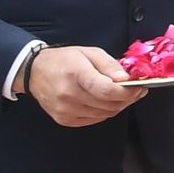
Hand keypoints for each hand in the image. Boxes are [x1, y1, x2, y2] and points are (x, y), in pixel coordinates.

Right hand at [28, 45, 143, 125]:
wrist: (34, 72)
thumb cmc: (64, 60)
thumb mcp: (90, 53)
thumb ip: (110, 66)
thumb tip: (126, 79)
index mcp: (76, 74)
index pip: (107, 90)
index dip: (127, 92)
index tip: (139, 88)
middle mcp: (69, 95)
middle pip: (109, 104)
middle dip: (127, 99)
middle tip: (135, 90)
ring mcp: (65, 110)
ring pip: (105, 114)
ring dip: (117, 106)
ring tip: (120, 95)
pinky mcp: (64, 119)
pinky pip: (94, 119)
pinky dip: (104, 112)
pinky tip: (104, 101)